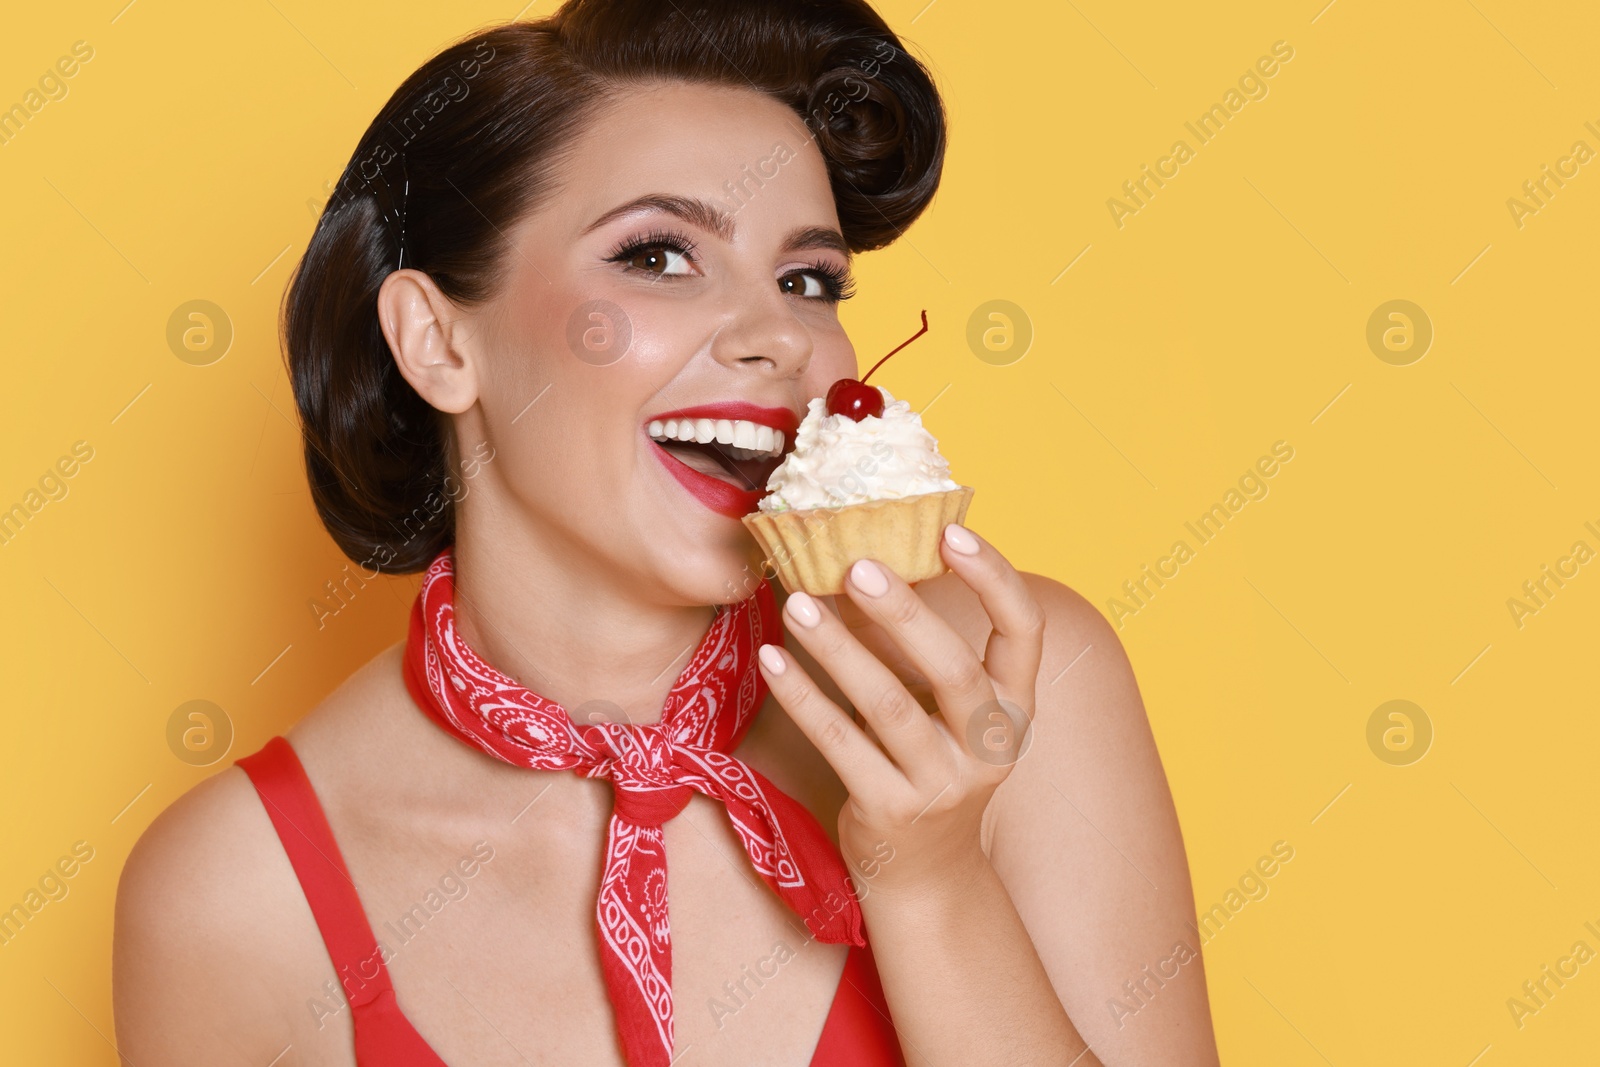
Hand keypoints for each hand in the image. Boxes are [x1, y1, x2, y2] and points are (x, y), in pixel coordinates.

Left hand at [756, 522, 1046, 903]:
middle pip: (954, 669)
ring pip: (888, 705)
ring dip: (838, 649)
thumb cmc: (928, 762)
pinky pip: (839, 742)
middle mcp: (990, 747)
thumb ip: (916, 646)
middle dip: (904, 614)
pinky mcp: (889, 809)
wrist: (924, 871)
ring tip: (796, 604)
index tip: (952, 531)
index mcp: (1015, 707)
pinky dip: (803, 697)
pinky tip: (773, 661)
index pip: (1025, 631)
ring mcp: (942, 784)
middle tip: (856, 566)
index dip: (996, 578)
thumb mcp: (943, 708)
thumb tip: (855, 559)